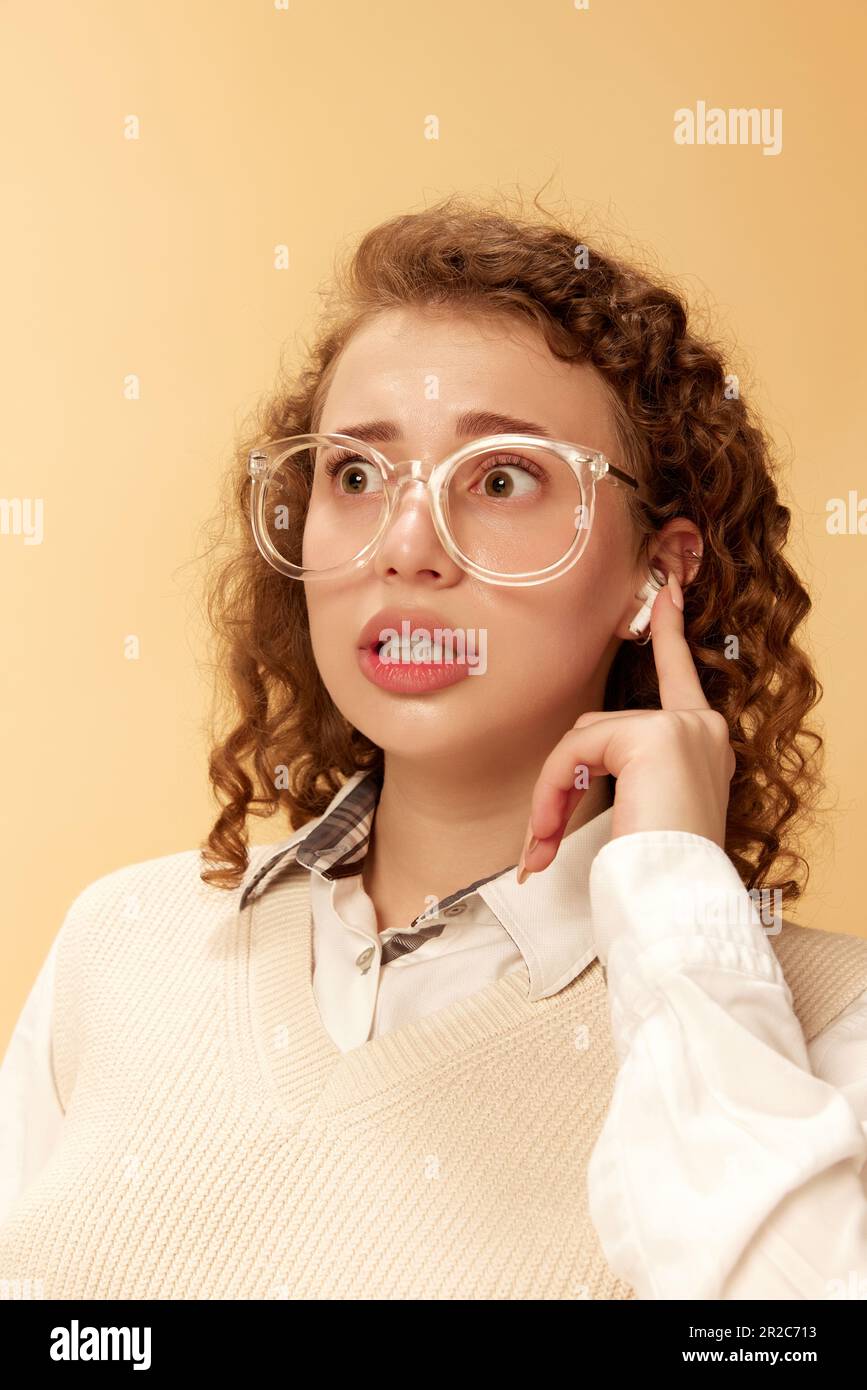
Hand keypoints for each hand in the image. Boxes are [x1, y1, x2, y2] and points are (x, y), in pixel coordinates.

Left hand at [517, 572, 735, 883]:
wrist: (677, 897)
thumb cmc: (659, 872)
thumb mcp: (643, 812)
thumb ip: (621, 776)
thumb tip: (562, 782)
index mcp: (703, 745)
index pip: (682, 678)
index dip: (670, 635)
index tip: (666, 593)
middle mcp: (701, 729)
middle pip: (597, 726)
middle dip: (560, 781)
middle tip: (537, 843)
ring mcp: (682, 727)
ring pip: (580, 739)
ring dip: (552, 794)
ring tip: (543, 847)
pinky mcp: (655, 734)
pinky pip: (575, 751)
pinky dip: (553, 791)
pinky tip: (551, 831)